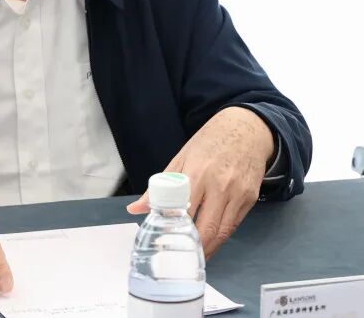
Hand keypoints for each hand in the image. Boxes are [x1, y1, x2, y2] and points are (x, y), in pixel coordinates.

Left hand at [126, 106, 274, 258]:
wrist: (246, 129)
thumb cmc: (210, 142)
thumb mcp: (181, 157)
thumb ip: (160, 186)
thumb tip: (136, 209)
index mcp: (197, 172)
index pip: (184, 210)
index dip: (175, 231)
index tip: (164, 243)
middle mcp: (220, 185)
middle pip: (207, 228)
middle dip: (194, 248)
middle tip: (181, 258)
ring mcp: (238, 193)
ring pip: (223, 232)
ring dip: (209, 248)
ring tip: (194, 255)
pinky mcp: (250, 199)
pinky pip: (234, 225)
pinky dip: (222, 236)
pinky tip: (211, 240)